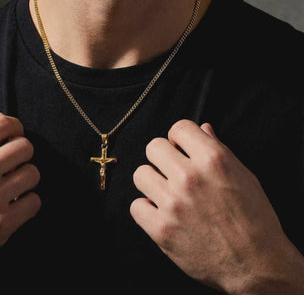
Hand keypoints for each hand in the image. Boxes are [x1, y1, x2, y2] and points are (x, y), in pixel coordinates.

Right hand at [0, 113, 40, 293]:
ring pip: (33, 173)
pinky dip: (27, 204)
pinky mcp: (2, 224)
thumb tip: (5, 124)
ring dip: (26, 180)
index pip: (1, 124)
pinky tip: (14, 206)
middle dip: (23, 154)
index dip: (15, 127)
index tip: (16, 135)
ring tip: (13, 187)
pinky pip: (34, 201)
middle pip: (24, 147)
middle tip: (14, 164)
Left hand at [130, 119, 303, 293]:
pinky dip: (146, 209)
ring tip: (166, 192)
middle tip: (172, 170)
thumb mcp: (243, 176)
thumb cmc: (253, 218)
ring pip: (140, 174)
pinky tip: (161, 213)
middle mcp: (190, 177)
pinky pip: (136, 205)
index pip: (178, 127)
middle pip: (153, 147)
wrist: (256, 264)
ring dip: (152, 182)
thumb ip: (218, 148)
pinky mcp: (161, 229)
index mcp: (213, 160)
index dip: (179, 137)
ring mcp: (173, 203)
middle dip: (163, 156)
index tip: (181, 148)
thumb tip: (202, 128)